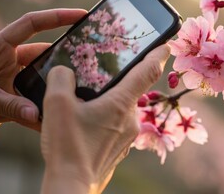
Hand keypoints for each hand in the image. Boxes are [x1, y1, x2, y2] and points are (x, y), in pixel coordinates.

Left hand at [0, 9, 86, 131]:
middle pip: (43, 55)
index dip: (57, 16)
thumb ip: (9, 105)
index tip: (81, 15)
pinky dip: (43, 110)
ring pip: (41, 79)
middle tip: (86, 64)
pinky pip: (33, 101)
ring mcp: (12, 78)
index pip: (32, 24)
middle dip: (61, 61)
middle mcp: (8, 60)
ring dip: (52, 89)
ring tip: (72, 95)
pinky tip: (55, 117)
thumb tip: (37, 115)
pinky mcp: (14, 96)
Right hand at [40, 45, 169, 193]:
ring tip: (88, 102)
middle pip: (132, 89)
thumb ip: (61, 79)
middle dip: (122, 79)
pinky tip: (87, 122)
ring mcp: (128, 135)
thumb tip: (65, 71)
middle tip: (106, 72)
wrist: (72, 185)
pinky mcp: (120, 147)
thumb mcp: (56, 105)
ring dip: (110, 100)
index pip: (148, 71)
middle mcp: (131, 118)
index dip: (158, 54)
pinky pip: (117, 124)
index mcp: (121, 103)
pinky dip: (107, 117)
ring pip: (123, 108)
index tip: (167, 43)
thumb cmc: (68, 146)